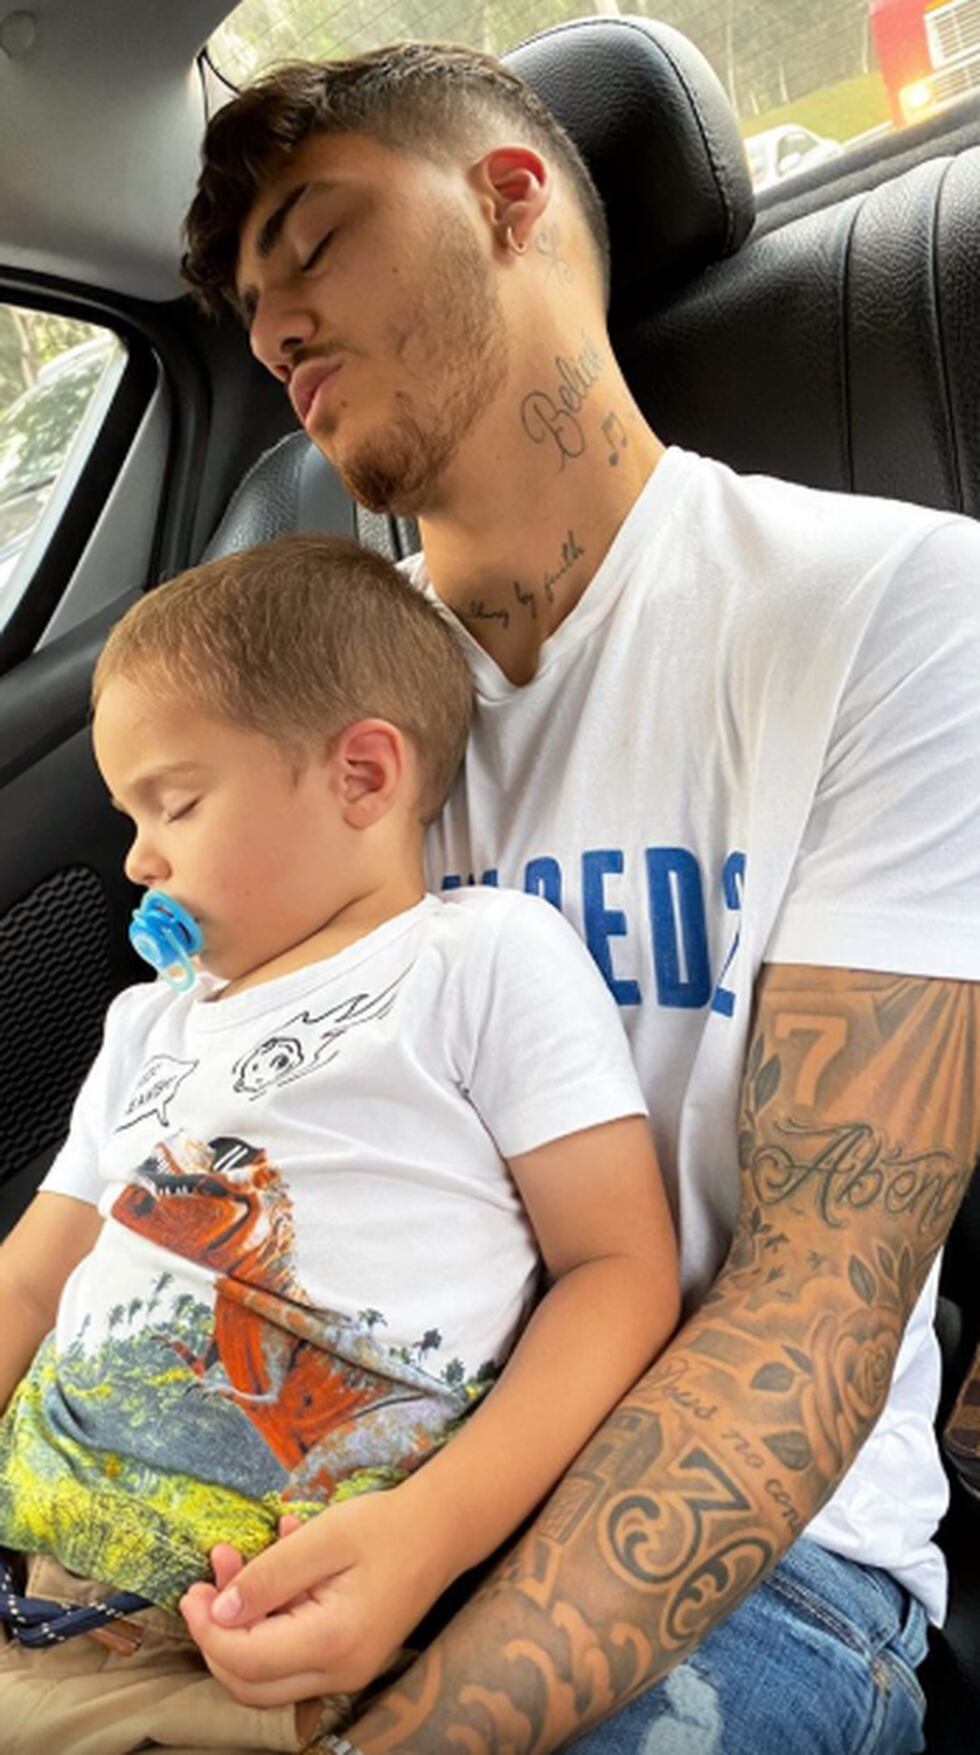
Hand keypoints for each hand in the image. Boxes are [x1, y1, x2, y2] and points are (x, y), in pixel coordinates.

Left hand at [179, 1488, 449, 1705]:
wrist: (440, 1533)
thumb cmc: (385, 1527)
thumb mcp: (324, 1536)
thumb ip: (271, 1575)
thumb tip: (220, 1612)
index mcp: (333, 1640)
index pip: (247, 1660)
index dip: (207, 1631)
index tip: (191, 1592)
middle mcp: (339, 1671)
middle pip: (250, 1684)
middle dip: (216, 1638)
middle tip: (203, 1586)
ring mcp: (345, 1673)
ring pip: (266, 1678)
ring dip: (239, 1630)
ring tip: (233, 1566)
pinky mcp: (346, 1661)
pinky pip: (290, 1658)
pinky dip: (268, 1624)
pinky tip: (272, 1570)